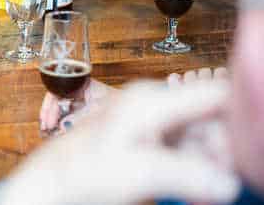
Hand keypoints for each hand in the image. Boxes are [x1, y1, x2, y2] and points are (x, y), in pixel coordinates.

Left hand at [3, 80, 239, 204]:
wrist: (52, 181)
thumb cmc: (80, 171)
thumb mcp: (137, 173)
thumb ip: (184, 174)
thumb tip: (226, 182)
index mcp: (150, 100)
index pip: (213, 94)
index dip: (235, 121)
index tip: (235, 155)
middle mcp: (152, 104)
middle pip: (210, 118)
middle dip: (221, 151)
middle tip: (220, 182)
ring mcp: (150, 121)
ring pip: (199, 136)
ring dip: (208, 165)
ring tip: (202, 193)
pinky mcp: (147, 139)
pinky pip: (183, 148)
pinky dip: (193, 169)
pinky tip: (192, 192)